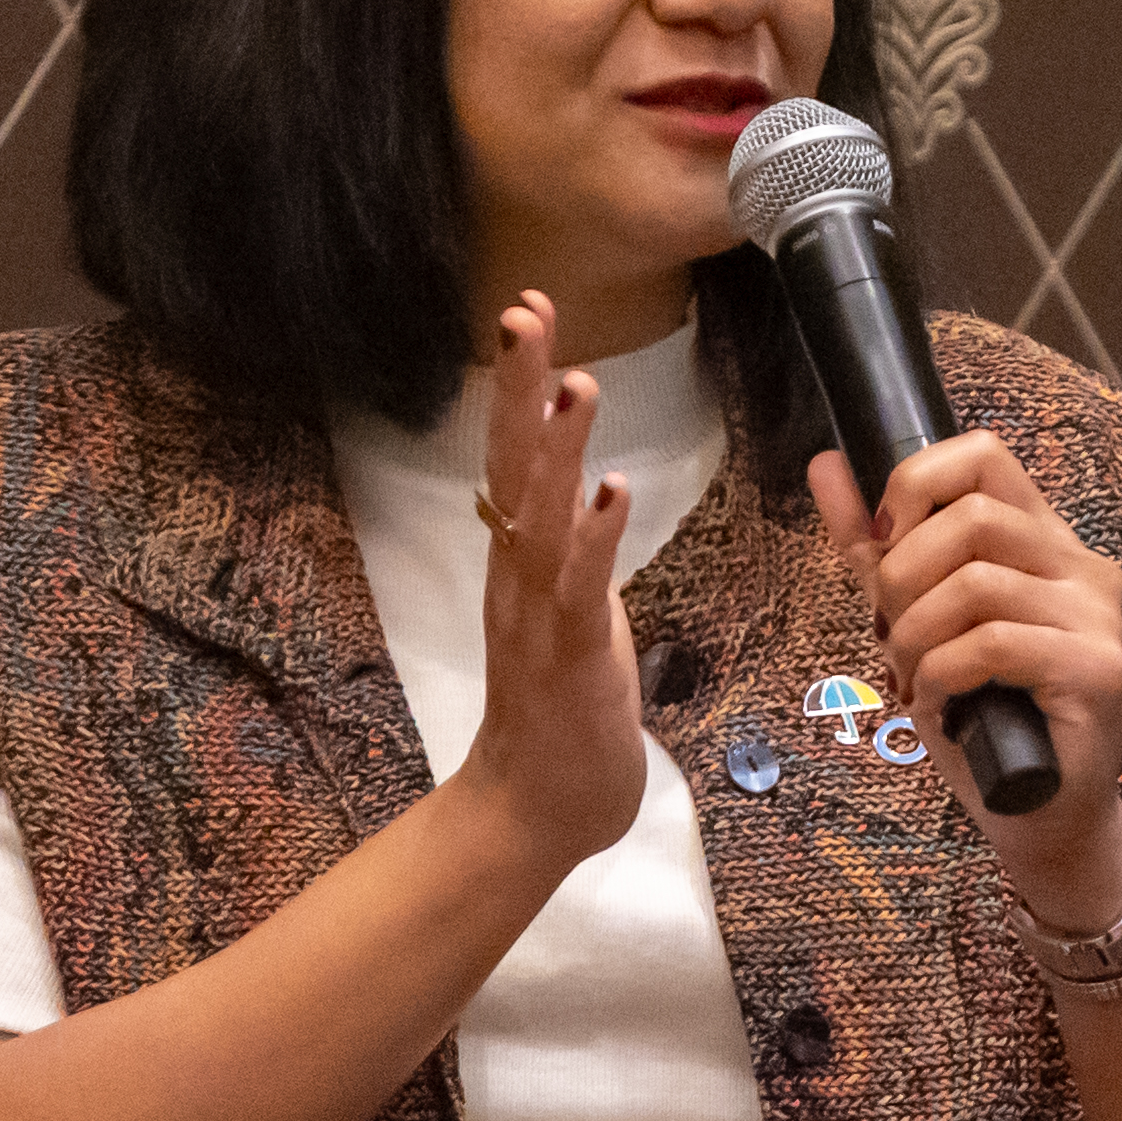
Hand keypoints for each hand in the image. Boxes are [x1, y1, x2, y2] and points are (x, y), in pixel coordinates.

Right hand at [453, 293, 645, 881]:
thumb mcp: (575, 612)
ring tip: (579, 382)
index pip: (516, 453)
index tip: (529, 309)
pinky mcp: (569, 659)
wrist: (537, 811)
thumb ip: (575, 556)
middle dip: (520, 386)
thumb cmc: (562, 711)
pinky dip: (592, 540)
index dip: (522, 382)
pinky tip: (611, 491)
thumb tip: (587, 502)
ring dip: (559, 450)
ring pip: (540, 517)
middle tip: (525, 310)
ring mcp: (537, 616)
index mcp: (522, 558)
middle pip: (511, 464)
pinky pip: (579, 590)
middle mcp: (517, 575)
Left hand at [807, 430, 1121, 925]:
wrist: (1036, 815)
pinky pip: (993, 643)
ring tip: (916, 680)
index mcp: (1043, 540)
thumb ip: (874, 546)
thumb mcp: (914, 620)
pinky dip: (943, 674)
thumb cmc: (980, 718)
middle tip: (893, 636)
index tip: (885, 549)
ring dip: (917, 638)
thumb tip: (826, 464)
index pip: (982, 455)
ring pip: (977, 582)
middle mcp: (1081, 565)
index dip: (916, 487)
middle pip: (971, 516)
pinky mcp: (1097, 668)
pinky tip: (941, 703)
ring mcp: (1096, 616)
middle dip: (903, 577)